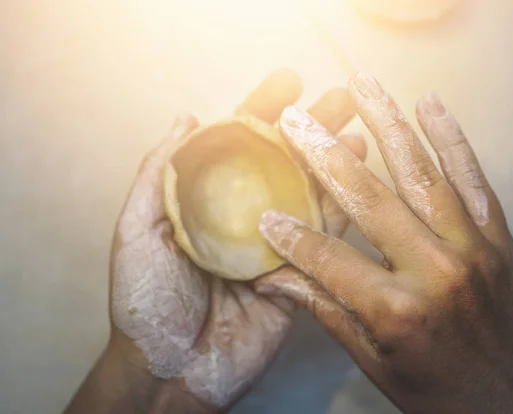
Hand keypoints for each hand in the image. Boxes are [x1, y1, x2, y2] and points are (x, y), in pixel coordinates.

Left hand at [65, 69, 366, 413]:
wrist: (170, 370)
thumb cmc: (145, 303)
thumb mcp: (137, 232)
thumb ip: (157, 177)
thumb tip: (186, 120)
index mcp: (208, 202)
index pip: (239, 144)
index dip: (263, 108)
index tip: (288, 81)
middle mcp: (245, 217)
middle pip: (283, 163)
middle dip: (312, 127)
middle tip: (342, 96)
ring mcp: (274, 245)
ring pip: (309, 195)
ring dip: (335, 161)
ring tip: (360, 130)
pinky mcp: (297, 276)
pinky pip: (323, 240)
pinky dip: (343, 210)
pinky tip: (360, 182)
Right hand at [257, 73, 512, 413]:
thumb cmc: (442, 395)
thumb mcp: (376, 363)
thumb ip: (327, 312)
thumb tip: (275, 278)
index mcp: (396, 310)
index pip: (327, 258)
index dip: (291, 235)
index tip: (264, 211)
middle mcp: (434, 270)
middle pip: (368, 199)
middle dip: (324, 156)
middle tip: (295, 120)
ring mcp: (471, 248)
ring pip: (420, 173)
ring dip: (387, 124)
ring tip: (361, 86)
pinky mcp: (498, 238)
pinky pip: (473, 179)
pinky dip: (452, 139)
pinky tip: (430, 106)